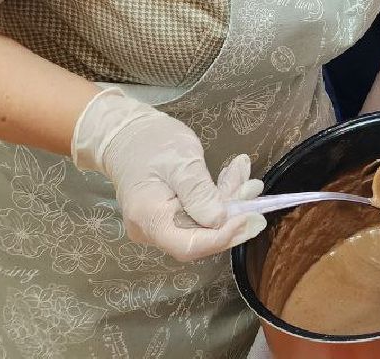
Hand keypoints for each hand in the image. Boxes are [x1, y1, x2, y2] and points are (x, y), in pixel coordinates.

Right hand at [72, 88, 265, 261]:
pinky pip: (199, 212)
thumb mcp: (180, 160)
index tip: (253, 220)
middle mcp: (152, 230)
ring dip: (229, 200)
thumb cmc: (151, 142)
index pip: (190, 246)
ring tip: (243, 171)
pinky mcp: (170, 214)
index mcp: (149, 219)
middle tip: (253, 187)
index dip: (224, 238)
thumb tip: (220, 221)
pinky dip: (218, 195)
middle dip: (232, 214)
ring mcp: (160, 224)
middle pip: (200, 236)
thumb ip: (199, 192)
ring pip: (203, 223)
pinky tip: (233, 173)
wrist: (126, 133)